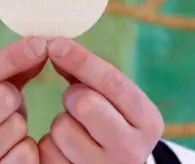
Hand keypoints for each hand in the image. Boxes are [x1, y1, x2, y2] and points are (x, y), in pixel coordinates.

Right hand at [0, 37, 47, 163]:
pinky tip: (11, 151)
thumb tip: (41, 44)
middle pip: (3, 97)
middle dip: (12, 97)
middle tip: (3, 108)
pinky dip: (26, 149)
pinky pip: (26, 153)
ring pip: (17, 125)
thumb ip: (10, 66)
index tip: (39, 44)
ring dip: (19, 125)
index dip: (12, 56)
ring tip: (4, 131)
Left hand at [39, 38, 163, 163]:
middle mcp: (132, 150)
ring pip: (61, 128)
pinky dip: (49, 145)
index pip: (113, 82)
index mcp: (148, 121)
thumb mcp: (112, 101)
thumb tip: (56, 46)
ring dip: (60, 123)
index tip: (56, 44)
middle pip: (85, 102)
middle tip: (75, 102)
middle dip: (72, 96)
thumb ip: (88, 75)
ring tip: (75, 130)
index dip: (81, 60)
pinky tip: (65, 150)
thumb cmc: (109, 125)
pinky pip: (47, 151)